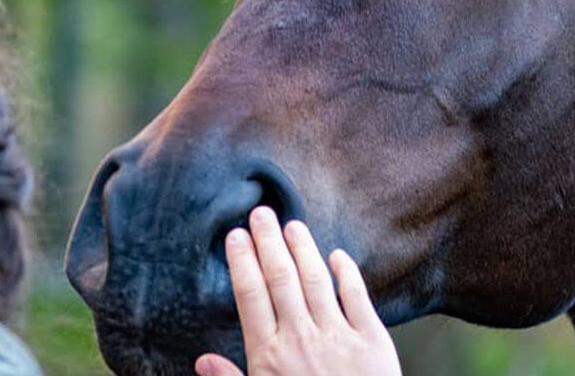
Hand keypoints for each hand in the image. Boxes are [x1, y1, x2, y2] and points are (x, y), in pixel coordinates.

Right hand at [194, 207, 402, 375]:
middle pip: (280, 278)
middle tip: (260, 213)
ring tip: (293, 225)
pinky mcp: (372, 343)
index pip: (250, 296)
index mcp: (268, 356)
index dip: (242, 262)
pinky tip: (337, 255)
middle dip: (268, 242)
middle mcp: (300, 339)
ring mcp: (337, 337)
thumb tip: (202, 361)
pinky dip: (347, 274)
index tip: (236, 236)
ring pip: (316, 280)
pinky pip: (357, 298)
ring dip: (303, 249)